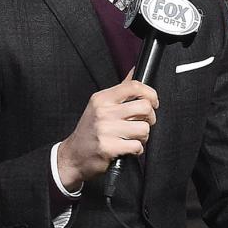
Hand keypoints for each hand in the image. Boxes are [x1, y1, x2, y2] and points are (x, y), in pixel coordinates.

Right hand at [56, 70, 158, 189]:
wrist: (73, 156)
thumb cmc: (90, 130)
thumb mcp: (100, 105)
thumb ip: (121, 89)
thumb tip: (136, 70)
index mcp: (102, 98)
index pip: (134, 86)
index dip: (151, 94)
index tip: (153, 102)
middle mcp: (103, 112)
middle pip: (144, 107)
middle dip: (150, 118)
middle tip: (143, 123)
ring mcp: (105, 130)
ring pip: (144, 128)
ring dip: (143, 136)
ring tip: (133, 137)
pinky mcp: (109, 147)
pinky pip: (137, 146)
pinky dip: (137, 150)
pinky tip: (128, 148)